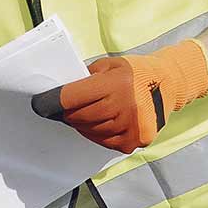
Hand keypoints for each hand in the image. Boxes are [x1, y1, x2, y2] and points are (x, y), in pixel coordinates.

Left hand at [30, 39, 207, 152]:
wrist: (167, 85)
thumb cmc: (132, 73)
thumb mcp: (107, 66)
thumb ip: (84, 78)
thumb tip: (57, 93)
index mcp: (114, 85)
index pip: (72, 97)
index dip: (52, 101)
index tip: (39, 104)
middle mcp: (123, 108)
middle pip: (78, 117)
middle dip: (67, 113)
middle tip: (62, 109)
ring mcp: (130, 128)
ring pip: (90, 131)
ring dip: (81, 124)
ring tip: (83, 114)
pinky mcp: (134, 141)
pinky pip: (104, 141)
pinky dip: (96, 133)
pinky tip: (99, 123)